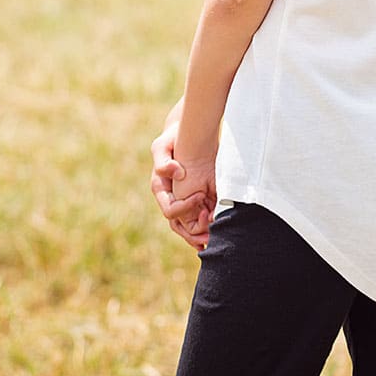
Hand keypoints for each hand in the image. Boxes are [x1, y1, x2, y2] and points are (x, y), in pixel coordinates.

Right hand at [150, 126, 215, 250]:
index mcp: (160, 189)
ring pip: (186, 227)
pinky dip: (205, 229)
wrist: (183, 134)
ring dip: (199, 236)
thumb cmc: (171, 139)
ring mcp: (180, 200)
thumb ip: (164, 161)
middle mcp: (169, 198)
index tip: (201, 195)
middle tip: (208, 237)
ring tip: (213, 241)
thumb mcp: (162, 145)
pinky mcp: (192, 199)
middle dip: (192, 234)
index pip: (170, 209)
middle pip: (177, 225)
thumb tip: (177, 173)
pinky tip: (216, 234)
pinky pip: (197, 220)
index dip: (185, 207)